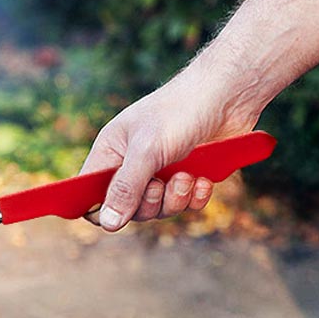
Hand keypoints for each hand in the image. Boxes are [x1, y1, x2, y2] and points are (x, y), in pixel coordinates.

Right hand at [81, 66, 258, 230]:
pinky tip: (203, 180)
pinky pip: (185, 205)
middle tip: (161, 185)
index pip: (89, 195)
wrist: (228, 94)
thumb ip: (125, 188)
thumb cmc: (180, 111)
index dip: (100, 209)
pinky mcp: (187, 177)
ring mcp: (160, 173)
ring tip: (187, 177)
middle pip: (127, 210)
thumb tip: (107, 223)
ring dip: (174, 200)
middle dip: (148, 204)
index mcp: (110, 154)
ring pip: (157, 210)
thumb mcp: (146, 150)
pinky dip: (195, 197)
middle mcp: (131, 166)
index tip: (120, 211)